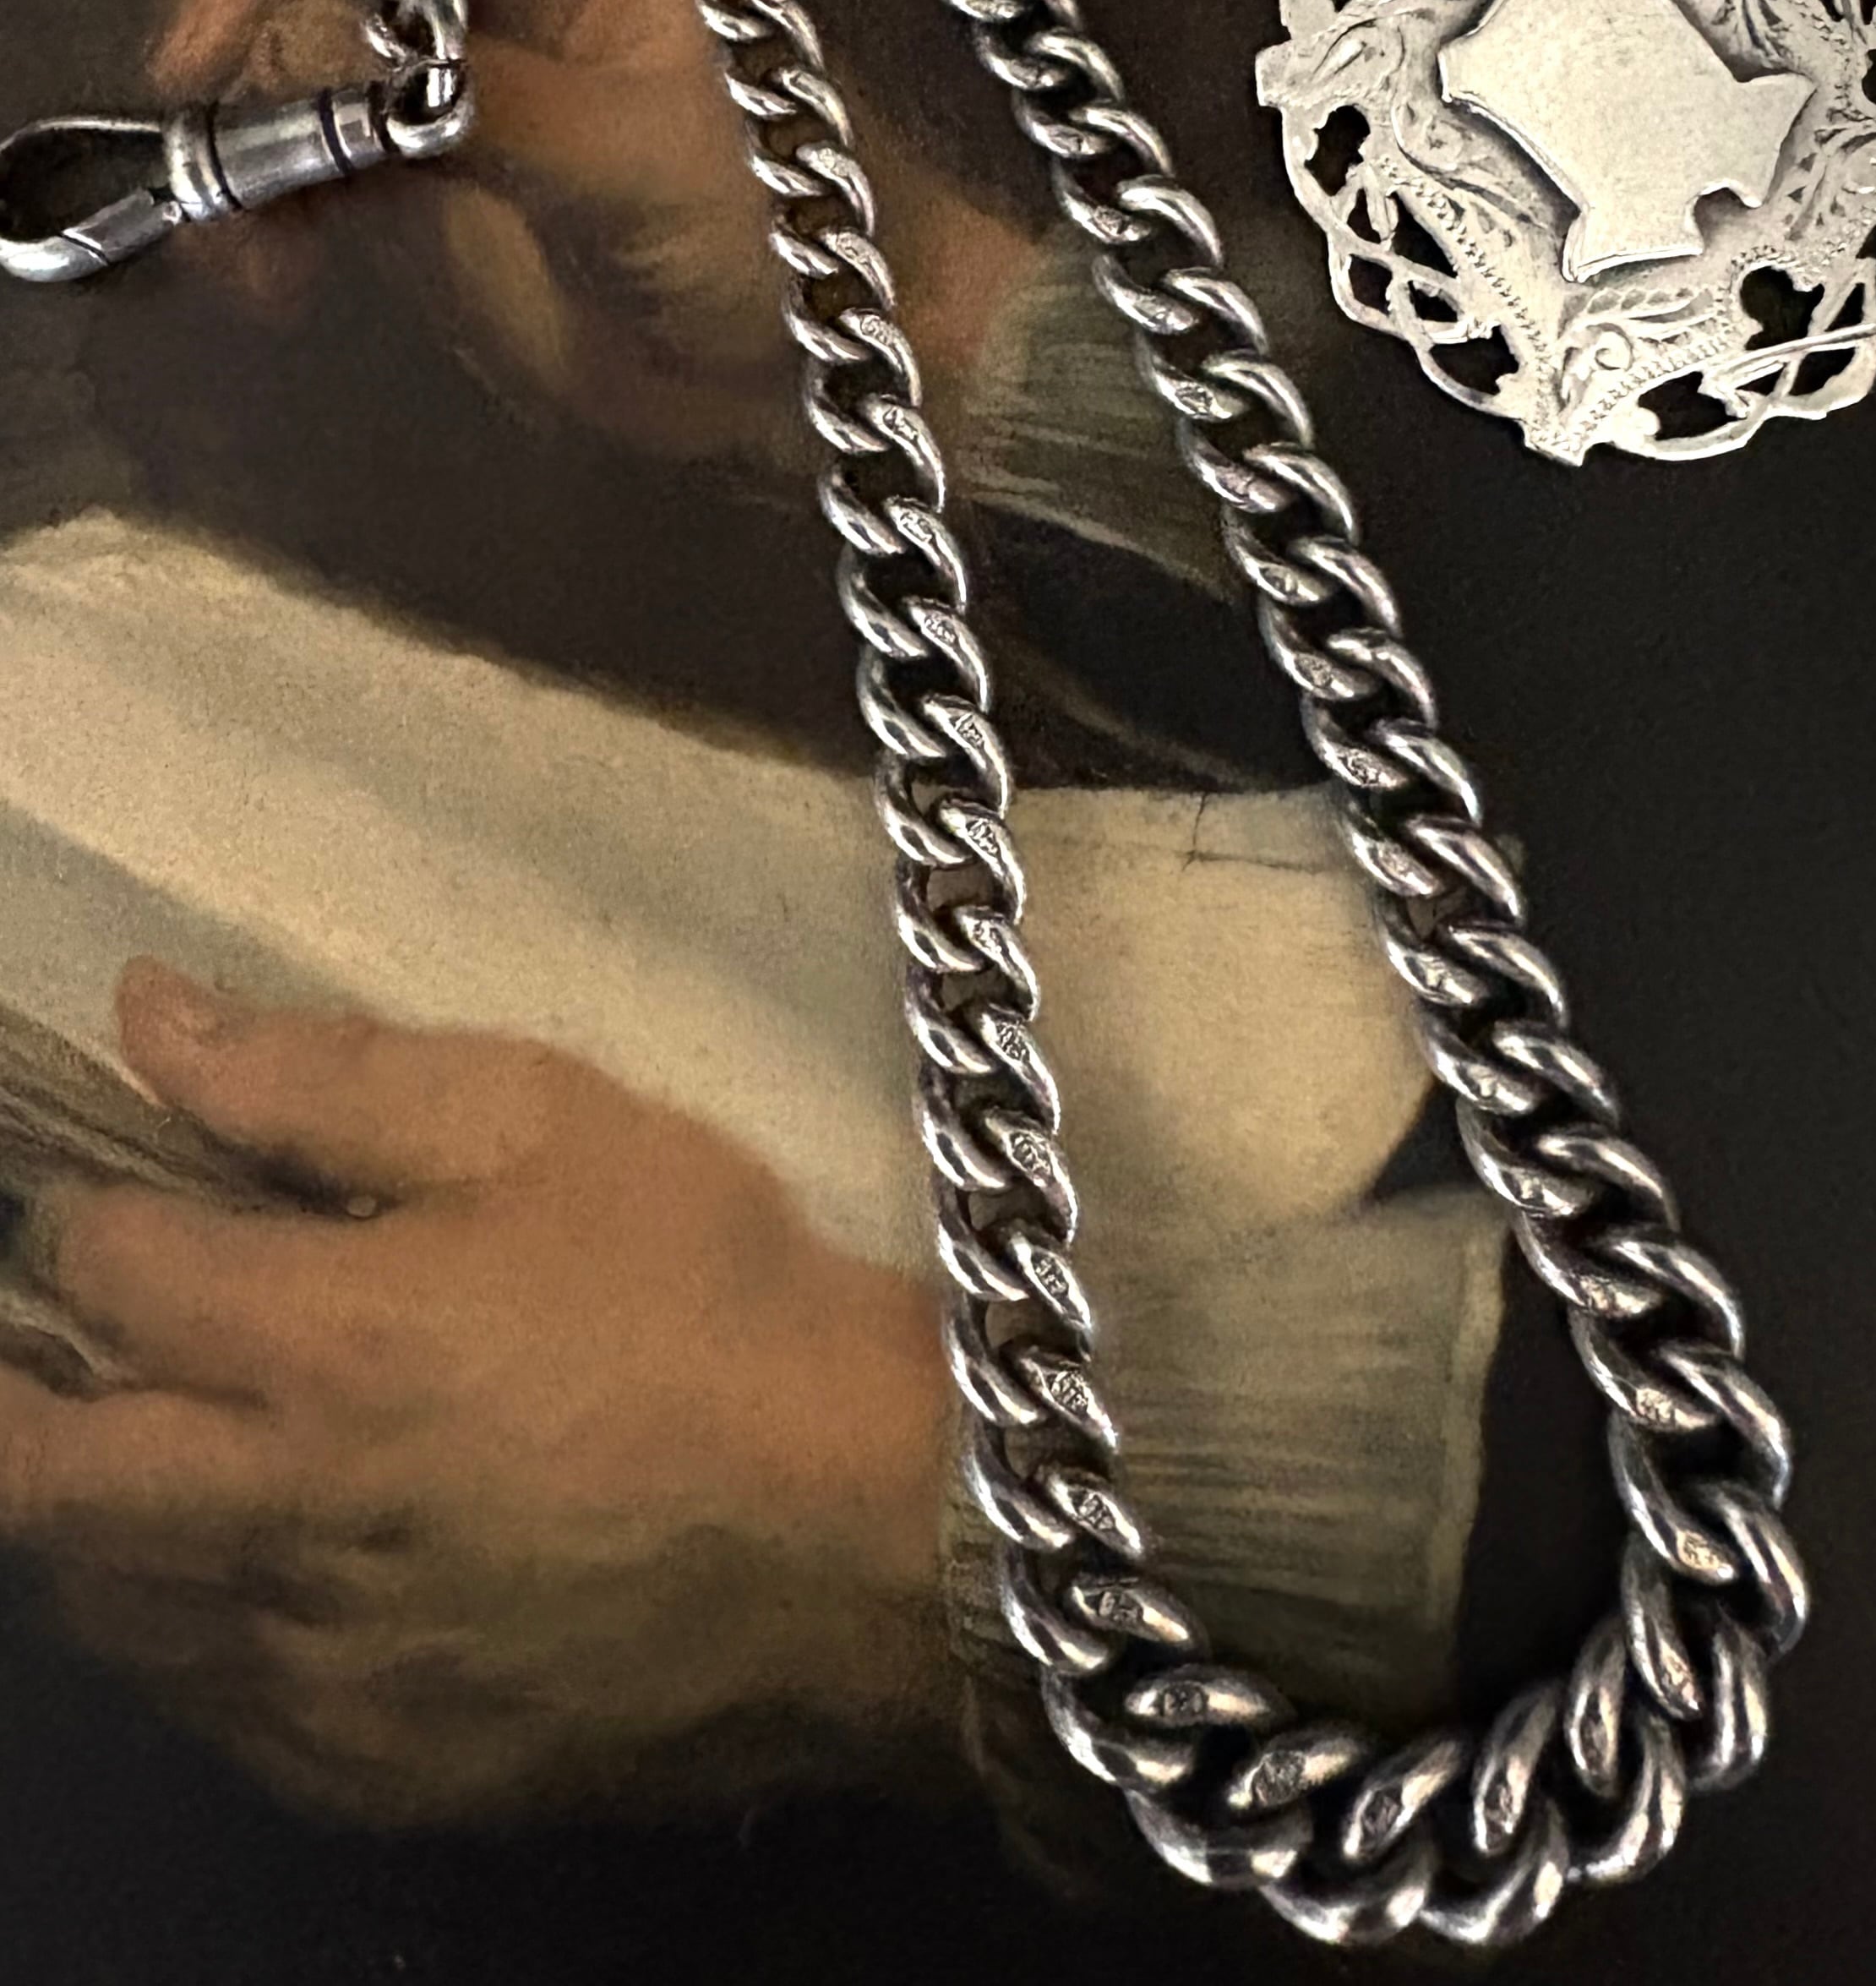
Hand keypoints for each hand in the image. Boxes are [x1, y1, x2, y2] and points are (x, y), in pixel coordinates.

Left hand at [0, 961, 952, 1825]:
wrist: (879, 1532)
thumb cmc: (718, 1295)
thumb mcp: (549, 1122)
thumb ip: (329, 1074)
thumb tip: (150, 1012)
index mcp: (321, 1348)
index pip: (104, 1270)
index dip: (92, 1213)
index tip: (128, 1195)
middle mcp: (280, 1527)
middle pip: (38, 1478)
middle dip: (20, 1393)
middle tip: (58, 1342)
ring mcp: (319, 1676)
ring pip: (109, 1606)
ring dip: (100, 1511)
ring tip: (166, 1438)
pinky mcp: (377, 1775)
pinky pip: (212, 1709)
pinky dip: (193, 1627)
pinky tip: (266, 1566)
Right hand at [152, 0, 1035, 459]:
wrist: (841, 361)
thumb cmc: (784, 222)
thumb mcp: (631, 152)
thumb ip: (469, 99)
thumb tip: (306, 47)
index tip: (206, 56)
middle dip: (248, 77)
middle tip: (214, 186)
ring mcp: (462, 100)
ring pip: (305, 97)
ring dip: (248, 166)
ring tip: (247, 262)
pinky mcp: (448, 199)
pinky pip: (331, 183)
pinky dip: (281, 222)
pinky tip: (269, 278)